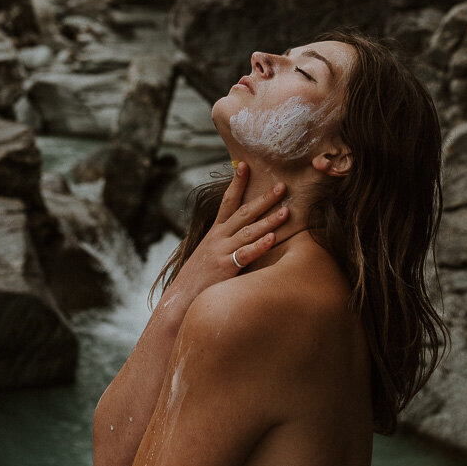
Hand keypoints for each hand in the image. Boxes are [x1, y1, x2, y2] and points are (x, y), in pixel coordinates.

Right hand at [162, 164, 287, 311]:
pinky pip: (245, 255)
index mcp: (215, 232)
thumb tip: (244, 233)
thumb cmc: (199, 278)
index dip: (237, 183)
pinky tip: (272, 238)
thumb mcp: (209, 253)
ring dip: (268, 220)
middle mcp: (218, 238)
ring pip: (248, 231)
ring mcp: (221, 252)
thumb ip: (226, 242)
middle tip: (282, 185)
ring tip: (286, 210)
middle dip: (264, 199)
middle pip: (243, 213)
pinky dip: (259, 245)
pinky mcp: (224, 268)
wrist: (179, 300)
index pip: (228, 202)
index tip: (245, 165)